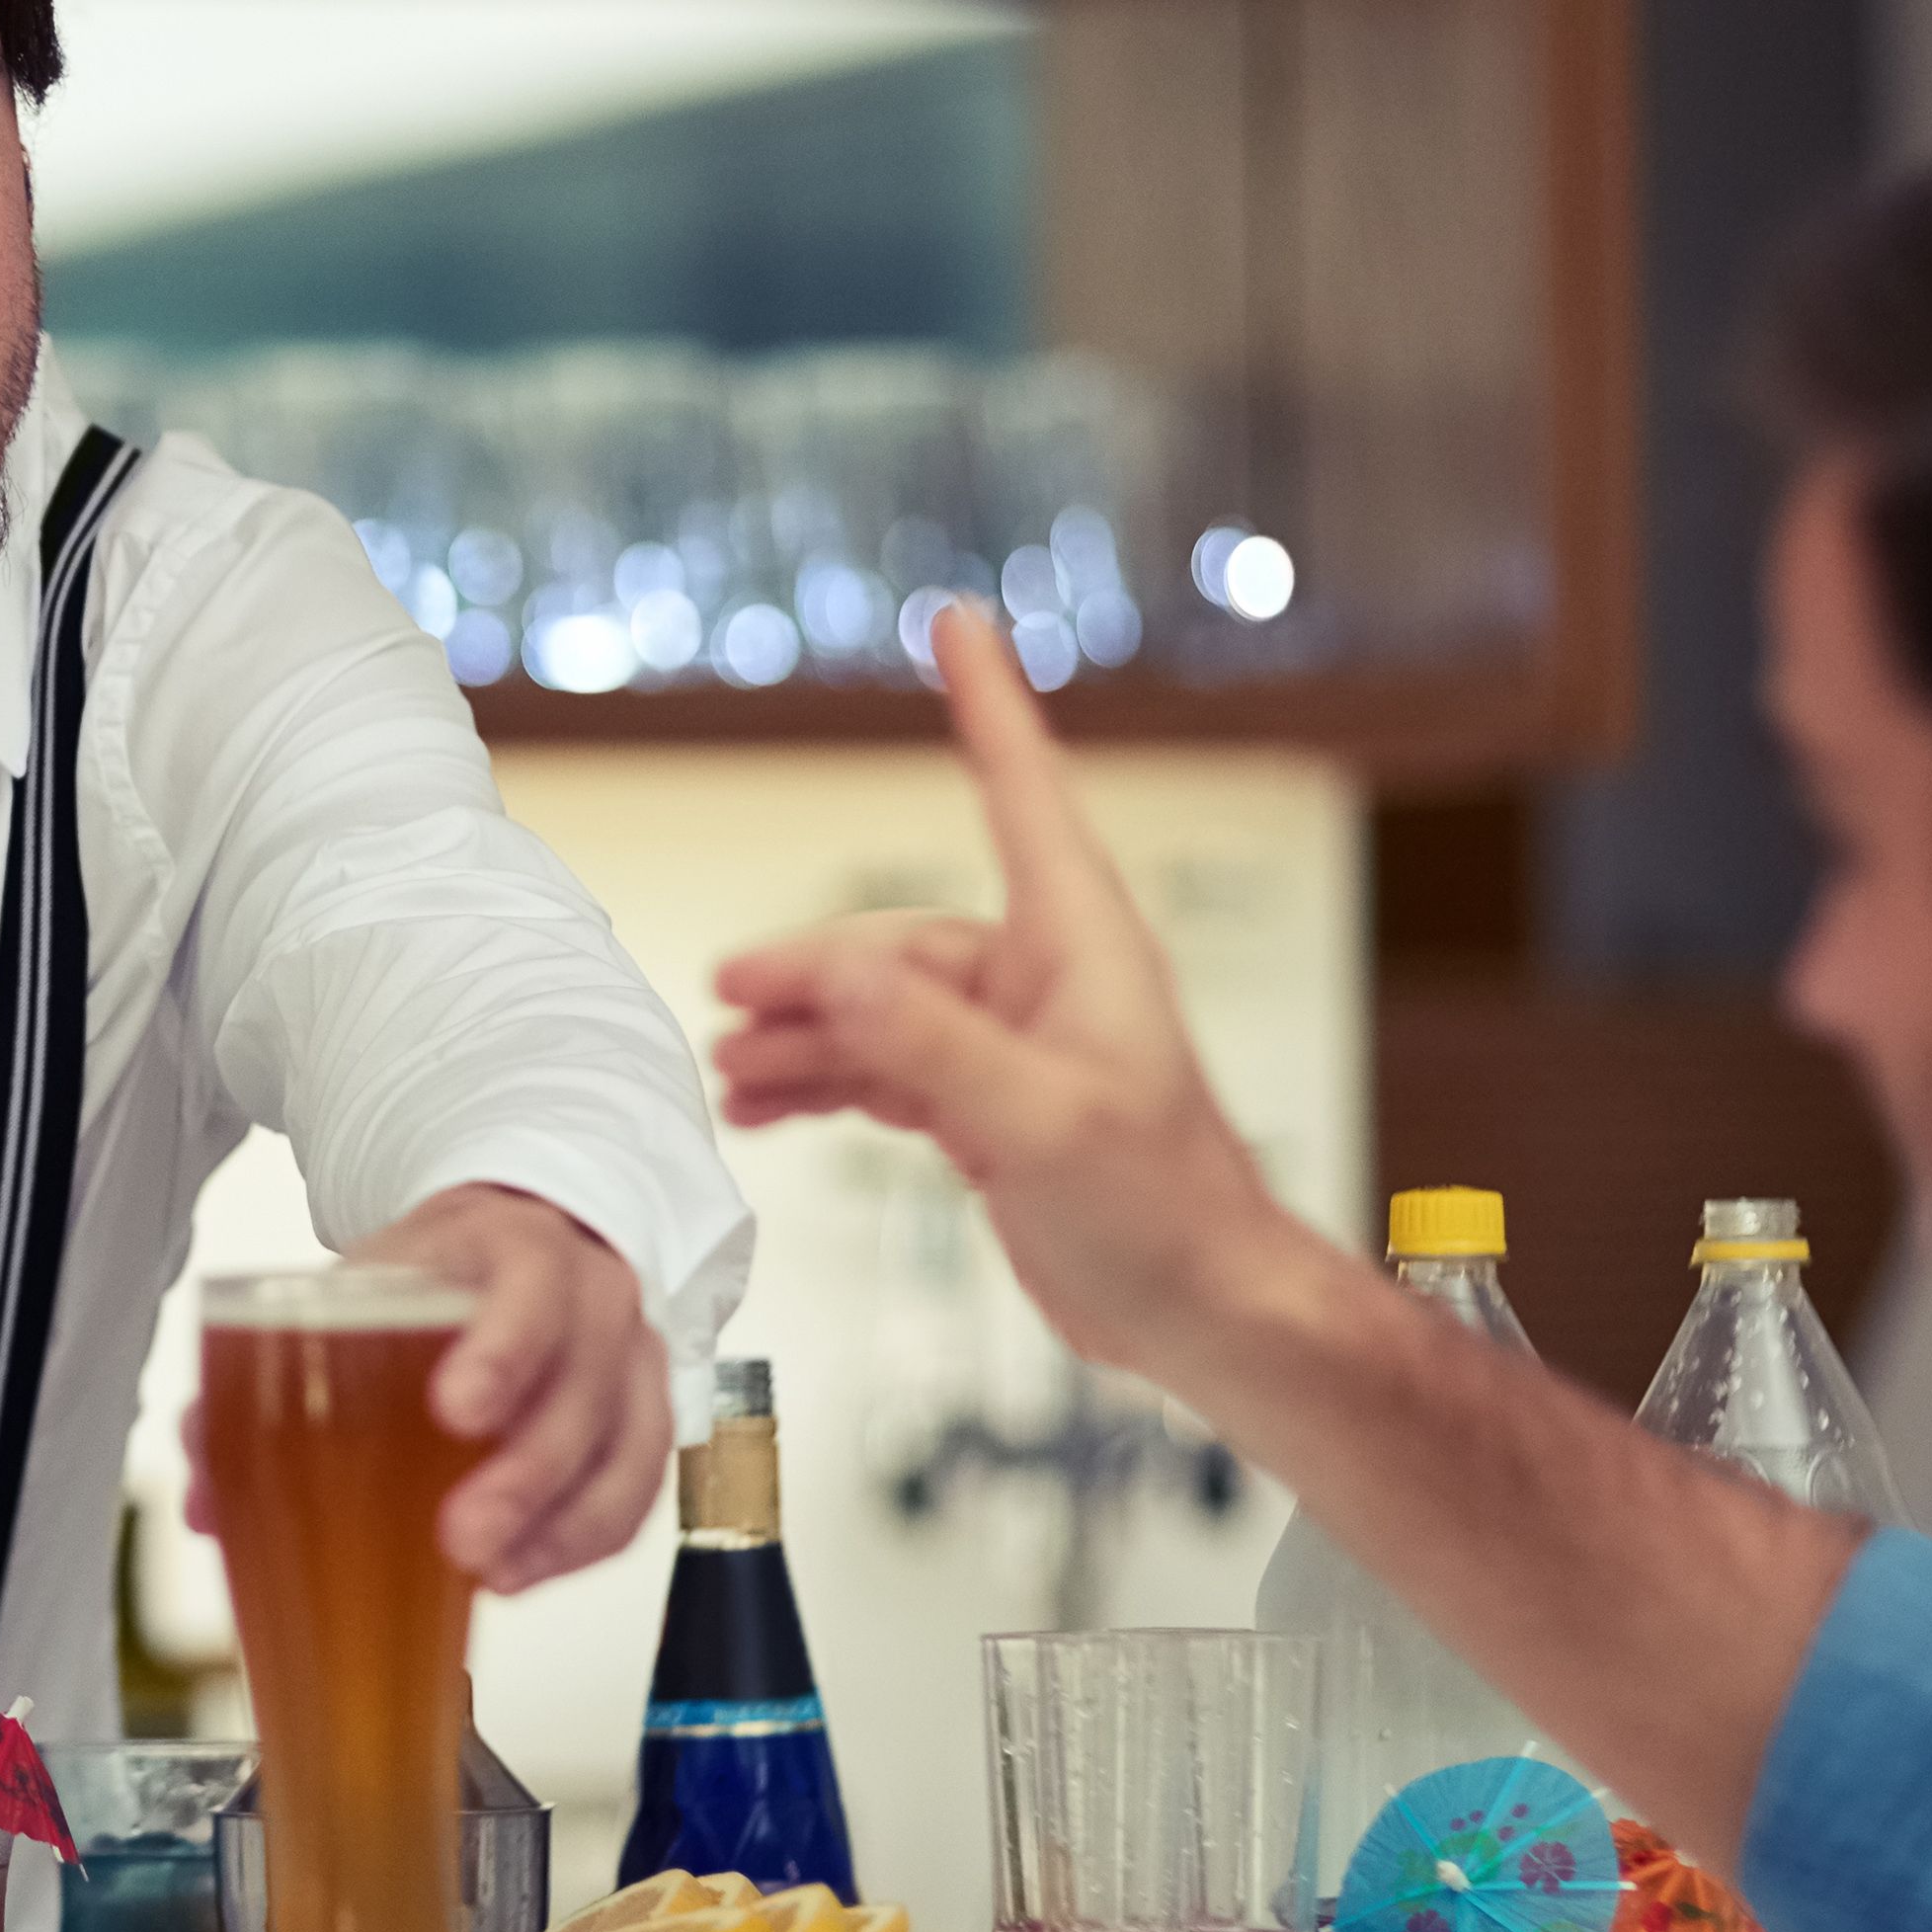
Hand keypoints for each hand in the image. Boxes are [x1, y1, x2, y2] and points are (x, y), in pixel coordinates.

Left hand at [183, 1183, 670, 1590]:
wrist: (516, 1245)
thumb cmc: (440, 1274)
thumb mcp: (363, 1286)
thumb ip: (277, 1367)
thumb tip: (202, 1477)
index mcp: (519, 1250)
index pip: (531, 1290)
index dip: (502, 1353)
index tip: (454, 1409)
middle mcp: (592, 1301)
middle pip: (584, 1389)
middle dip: (524, 1476)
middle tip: (460, 1537)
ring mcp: (629, 1363)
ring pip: (626, 1452)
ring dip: (558, 1526)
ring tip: (490, 1576)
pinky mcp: (642, 1421)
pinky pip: (635, 1494)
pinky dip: (581, 1543)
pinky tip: (520, 1573)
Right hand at [707, 599, 1319, 1372]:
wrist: (1201, 1311)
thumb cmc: (1160, 1212)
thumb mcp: (1041, 1123)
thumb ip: (935, 1047)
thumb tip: (840, 973)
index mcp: (1076, 947)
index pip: (1021, 791)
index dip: (986, 702)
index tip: (957, 621)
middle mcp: (1041, 978)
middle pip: (897, 943)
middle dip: (810, 971)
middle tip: (731, 1002)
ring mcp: (1011, 1042)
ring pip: (880, 1012)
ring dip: (806, 1038)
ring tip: (732, 1075)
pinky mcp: (989, 1105)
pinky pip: (886, 1068)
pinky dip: (826, 1082)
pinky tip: (767, 1107)